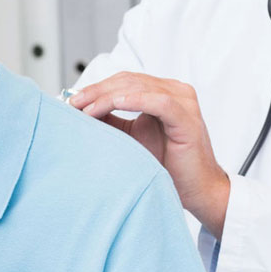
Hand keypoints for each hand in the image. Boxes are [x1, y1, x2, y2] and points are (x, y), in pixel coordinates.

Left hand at [69, 72, 229, 237]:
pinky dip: (134, 100)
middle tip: (73, 103)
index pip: (124, 81)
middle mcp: (175, 91)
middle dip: (97, 91)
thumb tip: (81, 111)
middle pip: (129, 81)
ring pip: (139, 88)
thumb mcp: (132, 139)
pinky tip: (114, 104)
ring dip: (108, 96)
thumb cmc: (169, 166)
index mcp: (163, 92)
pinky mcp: (187, 117)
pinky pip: (159, 101)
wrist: (198, 190)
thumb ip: (112, 122)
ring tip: (86, 109)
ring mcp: (184, 102)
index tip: (72, 101)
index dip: (97, 88)